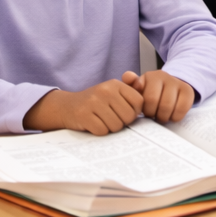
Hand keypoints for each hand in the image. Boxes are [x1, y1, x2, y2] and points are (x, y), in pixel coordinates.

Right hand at [24, 79, 142, 134]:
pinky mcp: (84, 115)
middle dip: (122, 122)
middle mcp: (105, 90)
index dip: (134, 112)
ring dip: (110, 128)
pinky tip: (94, 124)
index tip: (124, 112)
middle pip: (128, 116)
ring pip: (116, 125)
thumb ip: (130, 91)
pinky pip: (102, 131)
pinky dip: (100, 131)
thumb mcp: (112, 92)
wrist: (68, 106)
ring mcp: (93, 102)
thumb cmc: (96, 102)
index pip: (139, 102)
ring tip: (102, 120)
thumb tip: (147, 95)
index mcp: (115, 84)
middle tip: (112, 118)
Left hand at [122, 70, 195, 123]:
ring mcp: (177, 82)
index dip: (145, 109)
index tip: (144, 110)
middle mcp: (164, 76)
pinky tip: (171, 114)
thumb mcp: (139, 89)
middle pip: (155, 102)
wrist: (171, 86)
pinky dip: (175, 116)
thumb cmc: (151, 92)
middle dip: (153, 113)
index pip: (146, 97)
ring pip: (168, 107)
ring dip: (163, 116)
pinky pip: (182, 108)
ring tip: (160, 115)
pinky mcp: (188, 91)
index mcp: (150, 76)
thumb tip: (127, 76)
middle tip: (152, 115)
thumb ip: (131, 84)